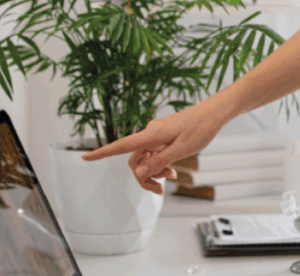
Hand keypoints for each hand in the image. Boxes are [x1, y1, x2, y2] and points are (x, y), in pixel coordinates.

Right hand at [80, 100, 228, 194]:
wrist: (215, 112)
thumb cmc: (201, 127)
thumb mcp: (182, 149)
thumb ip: (159, 161)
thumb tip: (138, 171)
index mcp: (151, 134)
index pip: (121, 146)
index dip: (102, 153)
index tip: (84, 157)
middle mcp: (150, 132)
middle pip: (134, 159)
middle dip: (144, 175)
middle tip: (161, 187)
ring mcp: (156, 133)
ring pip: (145, 157)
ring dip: (154, 170)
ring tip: (172, 176)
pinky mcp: (163, 134)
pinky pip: (154, 151)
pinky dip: (160, 162)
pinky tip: (173, 168)